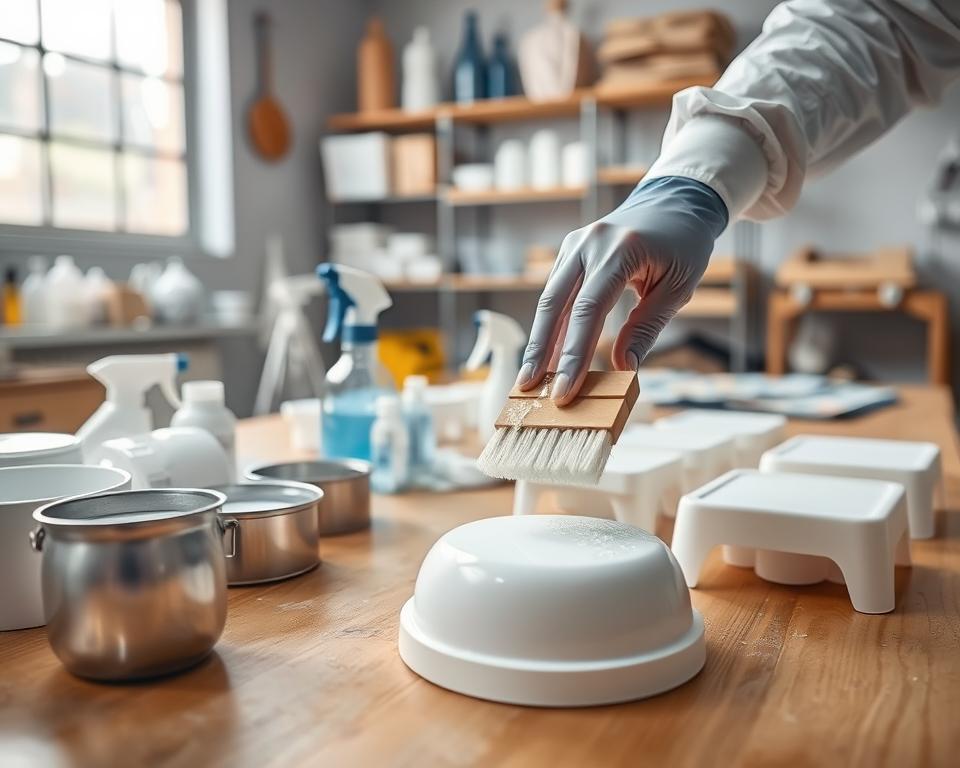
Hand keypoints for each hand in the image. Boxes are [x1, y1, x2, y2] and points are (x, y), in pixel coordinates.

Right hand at [516, 176, 727, 403]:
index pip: (589, 310)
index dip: (573, 354)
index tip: (565, 390)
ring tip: (531, 379)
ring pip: (549, 299)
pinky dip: (551, 325)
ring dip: (540, 341)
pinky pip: (556, 293)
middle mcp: (589, 243)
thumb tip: (621, 369)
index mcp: (620, 249)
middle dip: (541, 351)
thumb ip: (646, 327)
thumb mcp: (678, 288)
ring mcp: (575, 244)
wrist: (676, 202)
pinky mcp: (569, 251)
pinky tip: (546, 355)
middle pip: (555, 305)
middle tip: (528, 390)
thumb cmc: (684, 246)